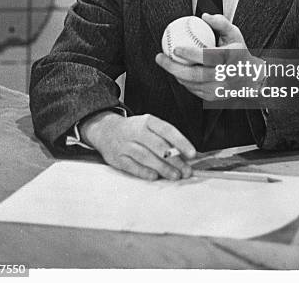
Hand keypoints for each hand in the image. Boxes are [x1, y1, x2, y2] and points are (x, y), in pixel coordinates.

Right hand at [79, 111, 195, 180]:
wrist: (106, 130)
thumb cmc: (135, 130)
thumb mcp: (149, 126)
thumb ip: (165, 138)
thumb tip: (186, 156)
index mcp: (147, 121)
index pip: (167, 130)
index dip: (181, 142)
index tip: (192, 154)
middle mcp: (136, 131)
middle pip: (158, 145)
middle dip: (175, 159)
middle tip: (186, 171)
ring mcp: (125, 144)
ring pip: (146, 156)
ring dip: (162, 168)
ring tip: (175, 176)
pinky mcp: (117, 158)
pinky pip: (132, 166)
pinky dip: (144, 172)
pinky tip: (155, 177)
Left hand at [155, 13, 264, 100]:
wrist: (251, 78)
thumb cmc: (239, 53)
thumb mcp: (234, 33)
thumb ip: (220, 22)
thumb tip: (205, 17)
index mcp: (229, 58)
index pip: (208, 57)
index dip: (190, 54)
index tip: (176, 49)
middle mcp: (224, 75)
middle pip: (195, 74)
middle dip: (173, 67)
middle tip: (161, 58)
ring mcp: (218, 88)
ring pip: (191, 83)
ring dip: (175, 73)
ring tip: (165, 62)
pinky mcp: (213, 97)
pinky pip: (193, 89)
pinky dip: (183, 80)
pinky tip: (177, 71)